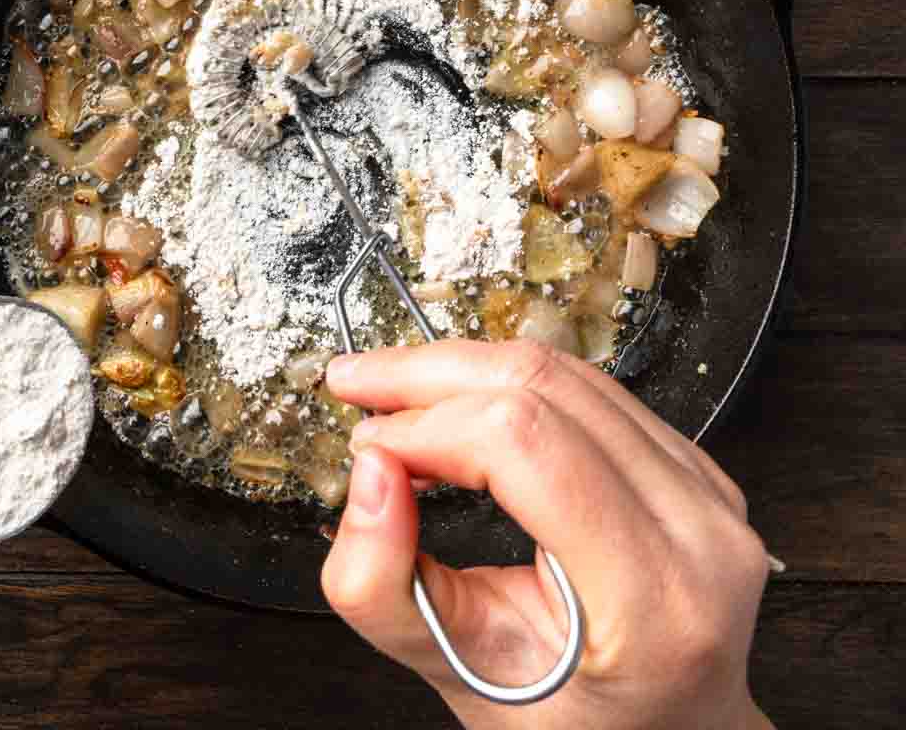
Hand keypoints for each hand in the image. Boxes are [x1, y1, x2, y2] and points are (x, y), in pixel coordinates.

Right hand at [321, 339, 774, 729]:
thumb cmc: (570, 721)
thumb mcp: (456, 678)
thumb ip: (383, 589)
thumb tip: (370, 474)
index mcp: (650, 598)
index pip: (523, 444)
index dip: (425, 428)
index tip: (367, 446)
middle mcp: (695, 529)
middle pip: (542, 385)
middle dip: (428, 375)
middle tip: (358, 386)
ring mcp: (703, 487)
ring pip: (562, 370)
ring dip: (460, 367)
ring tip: (394, 391)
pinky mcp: (689, 462)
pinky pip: (587, 385)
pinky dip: (504, 380)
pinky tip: (456, 401)